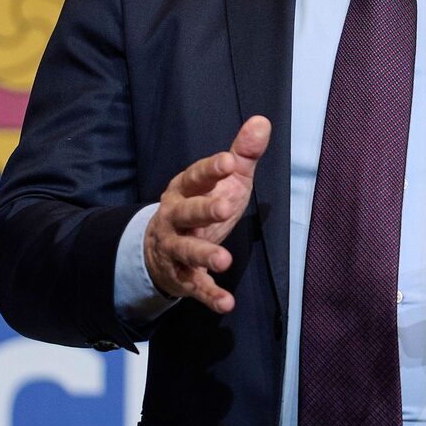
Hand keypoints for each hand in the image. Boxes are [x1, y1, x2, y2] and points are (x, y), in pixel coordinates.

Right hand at [143, 116, 270, 313]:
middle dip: (203, 210)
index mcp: (184, 189)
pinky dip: (209, 295)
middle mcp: (174, 217)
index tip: (229, 161)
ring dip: (205, 255)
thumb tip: (263, 121)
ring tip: (225, 260)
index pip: (195, 176)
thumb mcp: (224, 180)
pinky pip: (194, 286)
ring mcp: (175, 247)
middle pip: (186, 212)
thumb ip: (242, 154)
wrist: (162, 248)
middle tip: (225, 208)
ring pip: (186, 251)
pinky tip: (226, 303)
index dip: (210, 170)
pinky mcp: (181, 276)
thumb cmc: (202, 205)